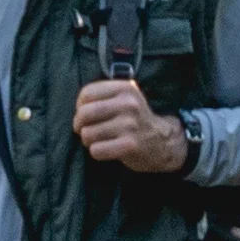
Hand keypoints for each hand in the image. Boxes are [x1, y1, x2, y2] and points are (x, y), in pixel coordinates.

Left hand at [73, 76, 191, 175]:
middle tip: (85, 129)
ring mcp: (130, 125)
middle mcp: (129, 104)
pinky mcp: (130, 145)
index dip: (80, 106)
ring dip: (88, 140)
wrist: (161, 141)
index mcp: (125, 88)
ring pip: (88, 134)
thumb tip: (77, 108)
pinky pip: (96, 150)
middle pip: (84, 113)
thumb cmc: (134, 119)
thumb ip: (102, 95)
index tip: (87, 114)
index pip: (87, 93)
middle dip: (79, 125)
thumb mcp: (125, 97)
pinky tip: (106, 149)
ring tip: (99, 140)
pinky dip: (96, 152)